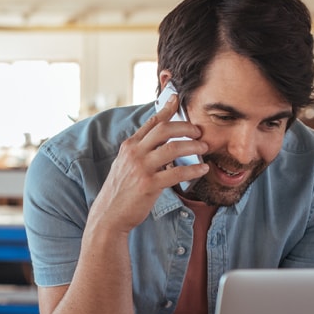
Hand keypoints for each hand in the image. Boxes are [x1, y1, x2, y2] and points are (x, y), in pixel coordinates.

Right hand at [87, 95, 207, 234]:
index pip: (151, 122)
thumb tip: (162, 144)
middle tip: (199, 132)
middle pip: (164, 130)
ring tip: (204, 148)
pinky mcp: (148, 185)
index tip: (176, 98)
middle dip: (186, 127)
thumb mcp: (125, 165)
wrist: (109, 215)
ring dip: (193, 146)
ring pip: (173, 148)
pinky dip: (193, 170)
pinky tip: (202, 169)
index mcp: (129, 146)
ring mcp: (141, 168)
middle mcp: (134, 153)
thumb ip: (140, 152)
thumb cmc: (121, 191)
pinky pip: (176, 172)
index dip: (166, 109)